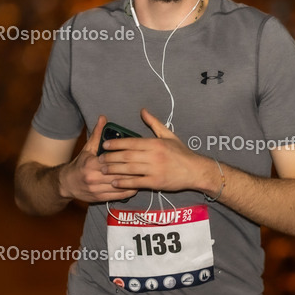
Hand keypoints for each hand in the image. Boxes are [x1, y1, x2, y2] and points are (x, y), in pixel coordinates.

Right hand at [60, 115, 138, 202]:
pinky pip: (117, 196)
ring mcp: (97, 189)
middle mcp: (94, 178)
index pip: (112, 161)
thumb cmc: (79, 165)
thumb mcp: (87, 149)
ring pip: (119, 186)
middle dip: (133, 171)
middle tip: (146, 166)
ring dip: (133, 182)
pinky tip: (137, 187)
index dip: (126, 159)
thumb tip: (103, 118)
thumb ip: (97, 134)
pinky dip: (128, 192)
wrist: (66, 184)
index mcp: (91, 164)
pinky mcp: (100, 198)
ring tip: (144, 176)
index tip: (139, 155)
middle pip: (118, 174)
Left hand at [99, 109, 214, 192]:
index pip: (131, 142)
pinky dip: (124, 183)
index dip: (115, 143)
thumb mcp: (169, 135)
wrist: (195, 170)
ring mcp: (154, 170)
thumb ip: (154, 123)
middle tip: (99, 159)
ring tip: (103, 169)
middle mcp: (153, 156)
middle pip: (126, 156)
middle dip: (110, 158)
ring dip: (114, 170)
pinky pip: (136, 183)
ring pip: (129, 169)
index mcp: (155, 143)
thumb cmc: (181, 153)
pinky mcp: (155, 183)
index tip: (104, 145)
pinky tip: (114, 182)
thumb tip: (142, 111)